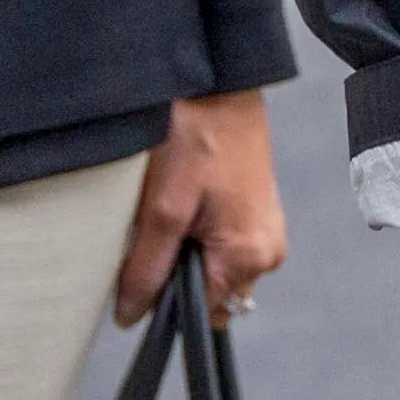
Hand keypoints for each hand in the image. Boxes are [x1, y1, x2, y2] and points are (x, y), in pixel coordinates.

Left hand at [119, 89, 290, 327]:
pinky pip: (224, 247)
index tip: (142, 268)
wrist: (220, 83)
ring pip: (214, 271)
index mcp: (249, 256)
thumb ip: (147, 268)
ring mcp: (267, 232)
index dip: (163, 299)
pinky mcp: (259, 214)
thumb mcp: (161, 207)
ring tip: (171, 213)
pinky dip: (198, 236)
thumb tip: (131, 317)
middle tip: (156, 234)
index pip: (198, 314)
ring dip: (187, 256)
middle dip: (177, 277)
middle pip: (210, 296)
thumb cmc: (195, 135)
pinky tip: (186, 203)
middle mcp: (268, 252)